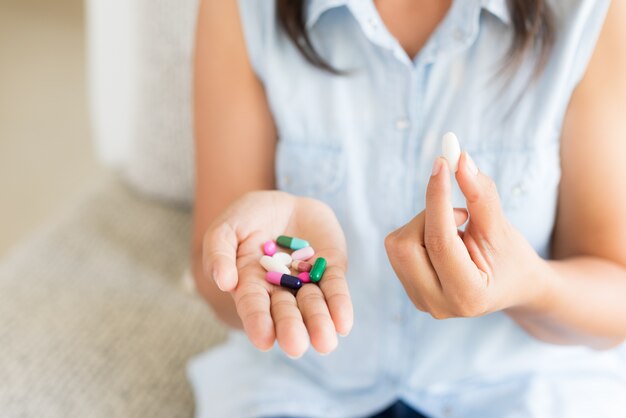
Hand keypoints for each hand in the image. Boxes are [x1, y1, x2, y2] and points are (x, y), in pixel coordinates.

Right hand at [203, 191, 352, 356]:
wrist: (282, 201)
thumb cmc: (247, 218)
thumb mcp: (225, 229)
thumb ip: (218, 253)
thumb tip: (225, 283)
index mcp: (250, 286)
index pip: (254, 307)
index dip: (258, 323)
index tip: (264, 340)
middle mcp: (280, 291)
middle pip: (286, 312)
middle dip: (291, 329)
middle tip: (296, 346)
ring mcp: (307, 281)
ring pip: (314, 305)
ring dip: (319, 323)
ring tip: (325, 343)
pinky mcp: (331, 268)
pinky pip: (336, 287)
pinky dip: (340, 305)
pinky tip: (343, 323)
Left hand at [384, 152, 546, 318]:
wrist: (513, 287)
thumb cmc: (511, 257)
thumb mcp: (501, 228)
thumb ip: (480, 195)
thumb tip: (460, 160)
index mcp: (467, 295)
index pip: (439, 240)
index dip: (437, 198)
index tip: (442, 162)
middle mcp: (438, 306)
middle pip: (406, 244)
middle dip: (429, 215)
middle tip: (461, 212)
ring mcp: (421, 301)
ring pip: (398, 244)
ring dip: (424, 224)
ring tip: (457, 232)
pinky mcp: (410, 291)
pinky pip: (398, 249)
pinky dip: (419, 234)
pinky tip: (444, 244)